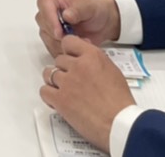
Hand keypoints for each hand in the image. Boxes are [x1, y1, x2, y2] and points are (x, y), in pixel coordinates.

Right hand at [35, 0, 120, 56]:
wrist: (103, 23)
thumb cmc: (95, 10)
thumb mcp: (89, 7)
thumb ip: (78, 10)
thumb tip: (66, 15)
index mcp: (54, 0)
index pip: (44, 4)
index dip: (49, 18)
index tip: (59, 31)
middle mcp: (49, 14)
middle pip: (44, 25)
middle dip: (58, 35)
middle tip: (74, 38)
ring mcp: (51, 29)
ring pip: (48, 40)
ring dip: (64, 45)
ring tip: (81, 41)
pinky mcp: (55, 42)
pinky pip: (54, 50)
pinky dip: (66, 52)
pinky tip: (78, 47)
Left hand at [40, 37, 135, 154]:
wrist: (119, 123)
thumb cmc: (120, 101)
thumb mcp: (112, 71)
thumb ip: (95, 60)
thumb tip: (83, 53)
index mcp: (92, 56)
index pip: (69, 42)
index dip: (68, 51)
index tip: (70, 58)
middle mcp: (77, 66)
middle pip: (59, 60)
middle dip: (64, 69)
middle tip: (72, 80)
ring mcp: (67, 82)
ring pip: (48, 73)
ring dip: (54, 81)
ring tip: (63, 90)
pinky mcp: (60, 99)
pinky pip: (44, 91)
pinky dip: (48, 95)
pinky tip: (57, 101)